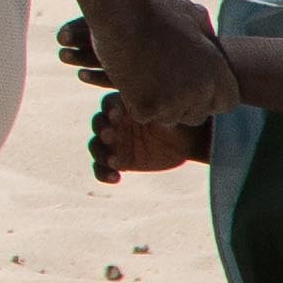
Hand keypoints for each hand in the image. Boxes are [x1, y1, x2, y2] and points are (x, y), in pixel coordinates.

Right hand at [57, 0, 236, 125]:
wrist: (119, 15)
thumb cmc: (153, 10)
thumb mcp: (191, 12)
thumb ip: (206, 32)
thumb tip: (210, 41)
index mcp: (215, 70)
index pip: (228, 102)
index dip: (212, 97)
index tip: (194, 87)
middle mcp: (199, 90)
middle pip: (197, 115)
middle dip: (183, 105)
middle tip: (163, 85)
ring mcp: (173, 102)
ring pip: (169, 118)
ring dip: (158, 106)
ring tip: (144, 80)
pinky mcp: (146, 107)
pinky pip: (144, 116)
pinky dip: (134, 103)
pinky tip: (128, 82)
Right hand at [87, 88, 209, 183]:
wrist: (186, 142)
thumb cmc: (177, 122)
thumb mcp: (169, 115)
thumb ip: (157, 112)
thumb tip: (150, 109)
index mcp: (124, 106)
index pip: (109, 104)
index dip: (109, 109)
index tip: (116, 114)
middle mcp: (115, 123)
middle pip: (98, 125)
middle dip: (102, 130)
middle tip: (109, 135)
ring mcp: (115, 144)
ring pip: (96, 147)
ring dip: (101, 154)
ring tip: (114, 161)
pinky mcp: (118, 161)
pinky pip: (101, 168)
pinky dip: (103, 174)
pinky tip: (116, 178)